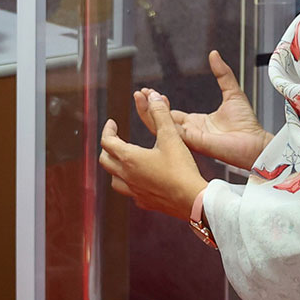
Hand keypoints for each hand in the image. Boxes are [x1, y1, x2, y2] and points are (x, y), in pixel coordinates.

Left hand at [98, 92, 208, 220]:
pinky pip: (130, 193)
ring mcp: (135, 192)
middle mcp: (127, 176)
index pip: (107, 142)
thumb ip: (160, 114)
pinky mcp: (145, 202)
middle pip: (105, 160)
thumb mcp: (171, 137)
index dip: (107, 130)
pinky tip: (140, 180)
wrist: (194, 201)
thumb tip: (153, 96)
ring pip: (114, 180)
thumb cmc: (181, 169)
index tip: (112, 123)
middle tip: (115, 139)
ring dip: (115, 168)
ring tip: (124, 160)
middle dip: (108, 147)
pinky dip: (130, 184)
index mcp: (129, 159)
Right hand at [138, 50, 271, 170]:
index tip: (150, 91)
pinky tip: (154, 108)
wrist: (257, 142)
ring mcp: (190, 138)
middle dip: (148, 107)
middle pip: (161, 120)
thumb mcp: (232, 93)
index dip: (159, 102)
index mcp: (197, 123)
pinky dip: (160, 120)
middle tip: (140, 93)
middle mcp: (190, 131)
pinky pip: (172, 131)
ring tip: (140, 98)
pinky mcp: (193, 142)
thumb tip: (214, 54)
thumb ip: (223, 74)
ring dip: (149, 112)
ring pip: (162, 126)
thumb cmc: (248, 124)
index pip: (171, 113)